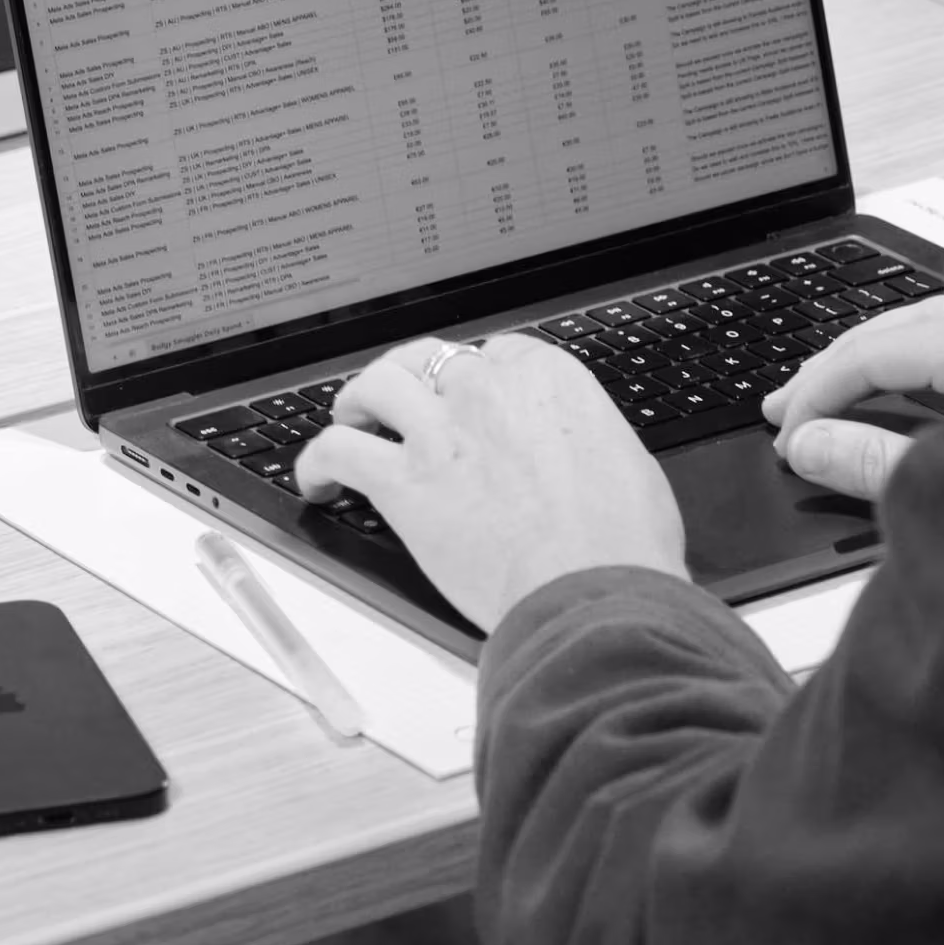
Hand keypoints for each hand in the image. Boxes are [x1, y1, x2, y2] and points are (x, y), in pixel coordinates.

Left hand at [297, 335, 686, 633]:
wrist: (593, 590)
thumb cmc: (622, 542)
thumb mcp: (625, 464)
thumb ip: (584, 440)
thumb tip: (577, 452)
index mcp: (546, 378)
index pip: (493, 354)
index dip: (474, 379)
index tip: (469, 400)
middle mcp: (487, 391)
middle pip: (429, 360)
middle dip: (413, 377)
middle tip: (402, 400)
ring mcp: (440, 431)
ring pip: (376, 385)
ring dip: (357, 400)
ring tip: (351, 419)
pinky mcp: (403, 480)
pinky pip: (338, 450)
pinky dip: (317, 461)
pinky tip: (317, 479)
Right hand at [760, 296, 943, 500]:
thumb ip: (879, 465)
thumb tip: (807, 446)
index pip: (871, 356)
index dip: (817, 397)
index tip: (787, 441)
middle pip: (892, 331)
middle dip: (829, 372)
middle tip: (781, 408)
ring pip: (922, 331)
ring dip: (865, 363)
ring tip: (823, 392)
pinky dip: (909, 364)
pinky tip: (893, 388)